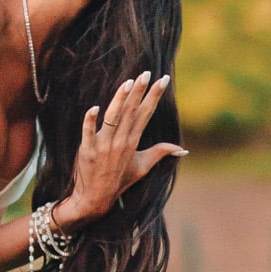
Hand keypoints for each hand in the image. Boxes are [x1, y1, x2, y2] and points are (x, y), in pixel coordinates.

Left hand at [55, 72, 187, 228]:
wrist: (96, 198)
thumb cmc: (120, 180)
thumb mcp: (143, 167)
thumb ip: (161, 153)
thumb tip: (183, 149)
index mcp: (133, 142)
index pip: (146, 114)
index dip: (154, 96)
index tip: (163, 79)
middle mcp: (120, 142)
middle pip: (131, 112)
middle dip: (140, 91)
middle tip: (147, 73)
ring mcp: (103, 146)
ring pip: (113, 117)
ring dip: (120, 99)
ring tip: (129, 82)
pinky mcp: (87, 150)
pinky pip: (88, 132)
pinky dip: (90, 120)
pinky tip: (95, 107)